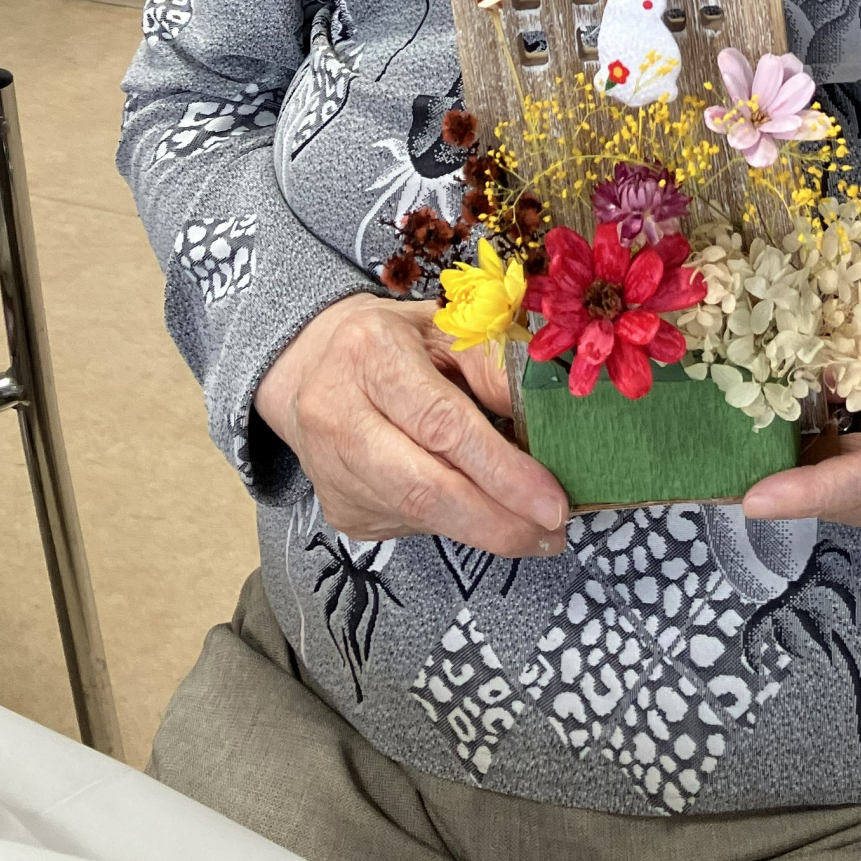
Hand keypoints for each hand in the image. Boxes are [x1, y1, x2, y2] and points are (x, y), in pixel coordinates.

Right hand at [255, 295, 568, 557]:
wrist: (309, 365)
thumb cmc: (391, 342)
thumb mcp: (447, 328)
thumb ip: (495, 367)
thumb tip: (542, 423)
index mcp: (370, 354)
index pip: (442, 424)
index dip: (501, 471)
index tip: (551, 502)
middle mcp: (337, 414)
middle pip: (425, 488)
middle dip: (498, 521)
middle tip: (551, 532)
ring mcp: (331, 470)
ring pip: (418, 516)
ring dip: (485, 530)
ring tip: (532, 530)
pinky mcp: (338, 508)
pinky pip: (409, 525)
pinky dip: (454, 524)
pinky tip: (477, 511)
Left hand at [738, 297, 860, 536]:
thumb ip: (852, 357)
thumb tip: (784, 389)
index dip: (816, 486)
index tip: (756, 496)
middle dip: (798, 476)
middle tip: (746, 448)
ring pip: (858, 510)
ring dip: (816, 481)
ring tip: (789, 440)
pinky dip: (838, 485)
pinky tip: (825, 452)